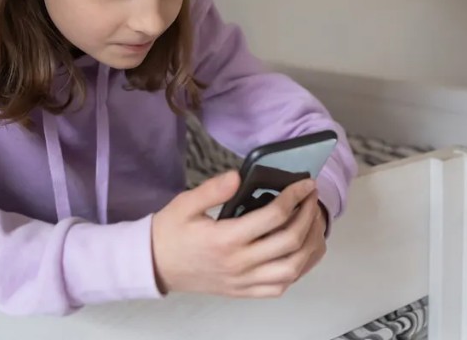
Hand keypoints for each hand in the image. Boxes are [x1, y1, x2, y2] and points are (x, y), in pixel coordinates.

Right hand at [151, 171, 327, 297]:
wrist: (154, 266)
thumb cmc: (170, 234)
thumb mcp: (185, 204)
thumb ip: (213, 189)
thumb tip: (238, 176)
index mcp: (225, 239)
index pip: (273, 216)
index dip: (295, 196)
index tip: (304, 183)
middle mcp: (238, 264)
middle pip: (290, 241)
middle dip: (309, 215)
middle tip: (312, 198)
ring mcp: (243, 281)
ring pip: (292, 269)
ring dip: (309, 244)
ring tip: (312, 222)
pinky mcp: (243, 291)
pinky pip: (280, 287)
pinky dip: (298, 269)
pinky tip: (301, 250)